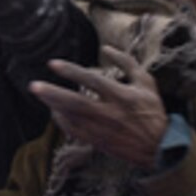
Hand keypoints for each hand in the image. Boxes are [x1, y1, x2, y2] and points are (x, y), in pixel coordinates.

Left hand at [29, 45, 168, 168]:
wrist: (161, 148)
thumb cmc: (152, 111)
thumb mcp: (147, 83)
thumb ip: (127, 63)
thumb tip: (106, 48)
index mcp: (123, 96)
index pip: (93, 81)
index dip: (72, 71)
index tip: (52, 64)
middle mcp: (111, 113)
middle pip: (77, 103)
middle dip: (54, 94)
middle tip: (34, 85)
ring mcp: (103, 129)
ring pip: (72, 118)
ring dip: (53, 105)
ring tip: (39, 93)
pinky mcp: (98, 142)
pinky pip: (74, 131)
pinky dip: (62, 121)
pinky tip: (54, 110)